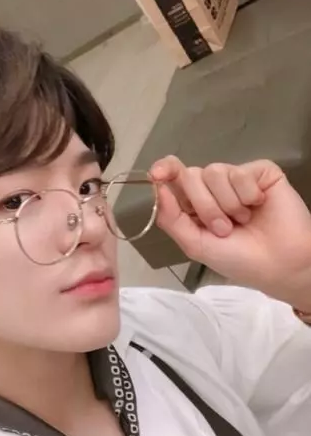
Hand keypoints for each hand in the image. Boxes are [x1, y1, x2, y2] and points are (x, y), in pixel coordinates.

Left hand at [150, 156, 310, 309]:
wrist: (279, 265)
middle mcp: (213, 188)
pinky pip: (240, 172)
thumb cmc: (238, 259)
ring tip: (241, 221)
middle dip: (204, 206)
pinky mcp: (260, 172)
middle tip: (223, 228)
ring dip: (226, 203)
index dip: (164, 170)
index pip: (174, 177)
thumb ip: (172, 218)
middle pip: (191, 175)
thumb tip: (156, 188)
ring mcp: (236, 178)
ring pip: (214, 171)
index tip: (157, 174)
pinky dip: (246, 194)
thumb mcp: (195, 245)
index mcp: (194, 204)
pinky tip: (258, 206)